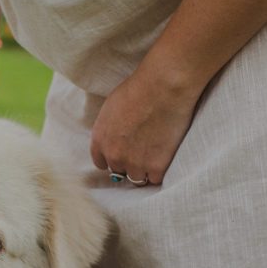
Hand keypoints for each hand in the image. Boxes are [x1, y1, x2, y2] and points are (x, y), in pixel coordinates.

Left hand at [90, 55, 205, 185]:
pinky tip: (166, 159)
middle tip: (143, 153)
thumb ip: (109, 128)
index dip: (113, 159)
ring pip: (137, 178)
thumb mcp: (111, 107)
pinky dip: (160, 172)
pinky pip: (155, 179)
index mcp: (100, 140)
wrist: (163, 88)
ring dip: (145, 170)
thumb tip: (115, 136)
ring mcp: (134, 164)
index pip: (101, 163)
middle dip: (129, 164)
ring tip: (155, 156)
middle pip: (119, 172)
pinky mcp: (156, 167)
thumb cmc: (139, 89)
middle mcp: (114, 155)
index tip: (123, 155)